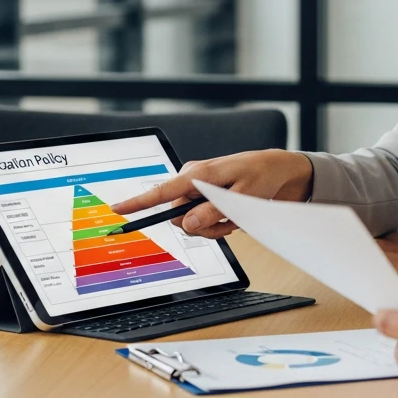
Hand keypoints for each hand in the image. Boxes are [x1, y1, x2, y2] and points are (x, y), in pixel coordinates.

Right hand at [109, 150, 313, 238]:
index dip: (138, 202)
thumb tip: (187, 223)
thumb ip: (212, 212)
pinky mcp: (207, 197)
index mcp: (197, 174)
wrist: (281, 170)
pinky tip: (233, 216)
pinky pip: (202, 220)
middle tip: (226, 222)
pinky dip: (218, 223)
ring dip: (213, 226)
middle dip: (201, 226)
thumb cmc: (263, 175)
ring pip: (191, 222)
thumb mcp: (241, 197)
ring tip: (233, 218)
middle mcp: (193, 180)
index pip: (161, 191)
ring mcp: (200, 189)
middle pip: (179, 216)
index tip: (117, 209)